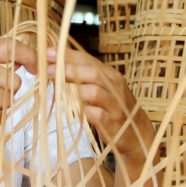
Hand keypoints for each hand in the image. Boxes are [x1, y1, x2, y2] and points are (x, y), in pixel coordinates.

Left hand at [43, 46, 155, 163]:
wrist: (137, 134)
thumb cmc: (114, 109)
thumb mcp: (103, 89)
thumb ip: (83, 79)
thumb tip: (55, 68)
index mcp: (110, 76)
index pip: (88, 60)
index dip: (68, 56)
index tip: (49, 53)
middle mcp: (115, 88)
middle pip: (92, 74)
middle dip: (68, 70)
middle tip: (48, 71)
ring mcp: (115, 106)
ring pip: (95, 92)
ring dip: (74, 91)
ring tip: (57, 92)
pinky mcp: (113, 125)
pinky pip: (98, 115)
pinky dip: (84, 112)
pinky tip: (73, 111)